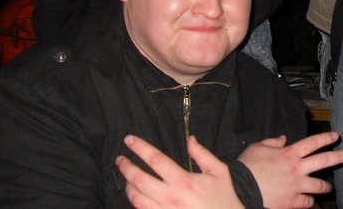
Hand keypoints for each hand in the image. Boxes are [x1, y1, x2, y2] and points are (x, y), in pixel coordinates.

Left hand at [116, 134, 242, 208]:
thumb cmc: (223, 197)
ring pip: (136, 198)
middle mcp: (170, 196)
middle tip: (120, 159)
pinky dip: (135, 203)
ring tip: (127, 178)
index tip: (129, 140)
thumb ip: (203, 154)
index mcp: (183, 180)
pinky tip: (136, 196)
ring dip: (128, 186)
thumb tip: (190, 139)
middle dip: (126, 167)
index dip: (140, 148)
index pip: (156, 160)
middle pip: (139, 179)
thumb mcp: (219, 171)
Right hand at [239, 131, 342, 208]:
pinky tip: (309, 201)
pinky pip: (307, 202)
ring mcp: (296, 186)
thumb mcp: (258, 147)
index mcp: (290, 153)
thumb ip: (273, 142)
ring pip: (319, 185)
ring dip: (325, 186)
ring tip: (329, 187)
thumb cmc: (247, 167)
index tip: (335, 136)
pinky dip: (309, 202)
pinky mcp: (291, 201)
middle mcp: (297, 168)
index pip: (313, 143)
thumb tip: (282, 139)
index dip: (326, 138)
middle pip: (324, 161)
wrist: (240, 190)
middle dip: (339, 157)